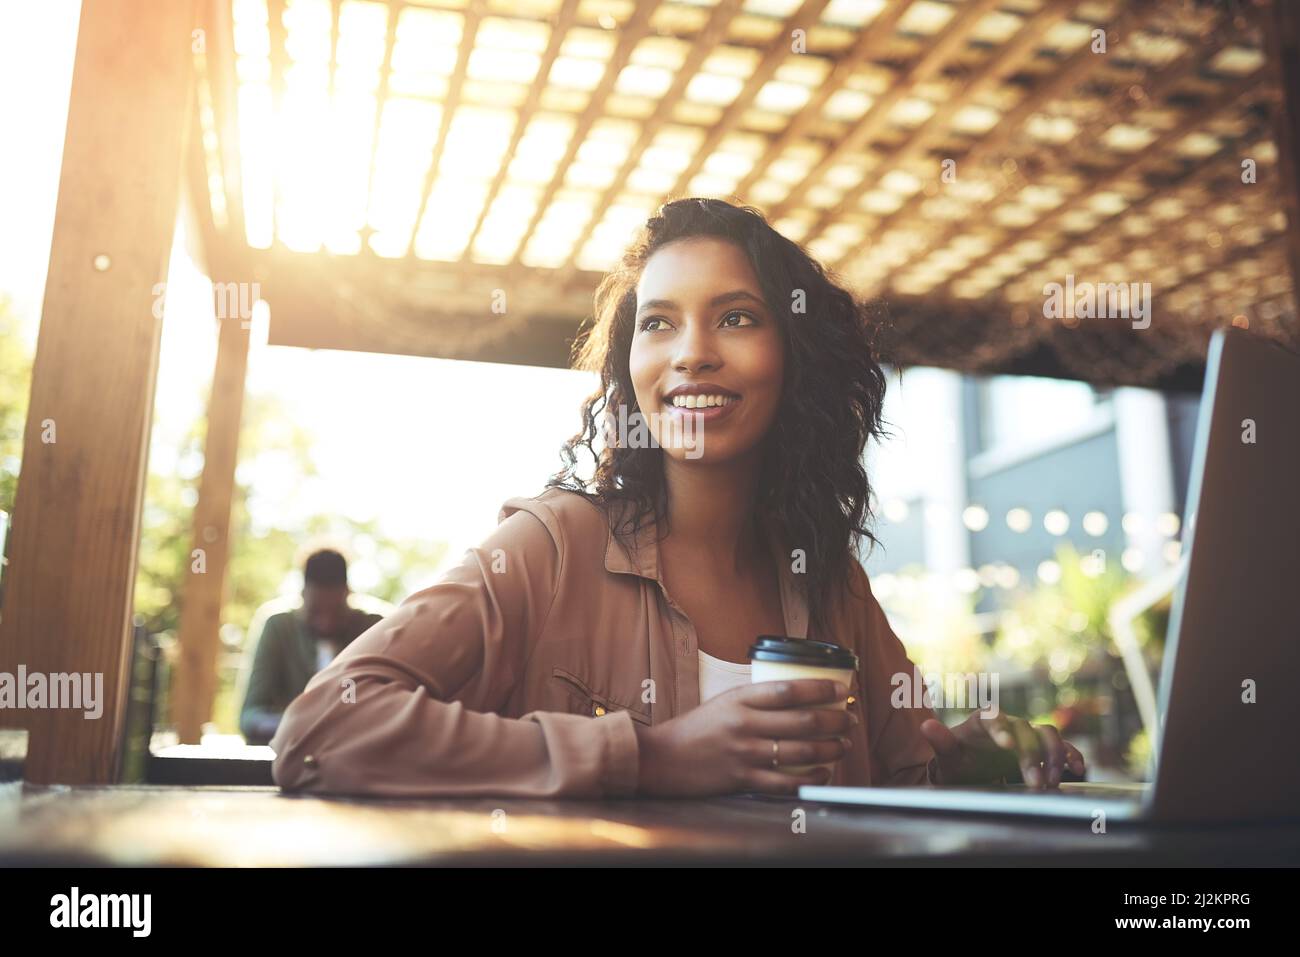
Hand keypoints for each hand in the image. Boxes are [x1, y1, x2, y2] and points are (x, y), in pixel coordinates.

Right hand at [634, 679, 855, 796]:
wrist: (662, 759)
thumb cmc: (695, 730)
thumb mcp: (723, 703)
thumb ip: (755, 701)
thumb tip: (797, 698)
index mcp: (739, 699)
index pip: (789, 689)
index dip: (821, 688)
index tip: (841, 688)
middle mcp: (744, 724)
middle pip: (803, 720)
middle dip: (835, 720)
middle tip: (850, 718)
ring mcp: (745, 754)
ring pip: (801, 751)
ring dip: (830, 748)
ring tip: (843, 744)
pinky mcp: (743, 780)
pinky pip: (787, 781)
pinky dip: (811, 778)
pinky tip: (823, 773)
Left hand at [919, 708, 1085, 789]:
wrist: (970, 768)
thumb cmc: (957, 760)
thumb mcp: (947, 755)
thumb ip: (940, 741)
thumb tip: (926, 725)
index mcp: (983, 720)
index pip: (993, 718)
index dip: (1001, 729)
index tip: (1007, 746)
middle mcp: (1008, 723)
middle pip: (1024, 731)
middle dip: (1031, 756)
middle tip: (1034, 782)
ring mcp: (1026, 734)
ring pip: (1046, 734)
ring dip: (1053, 756)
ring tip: (1050, 782)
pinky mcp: (1040, 747)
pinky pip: (1060, 746)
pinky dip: (1071, 754)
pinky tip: (1077, 768)